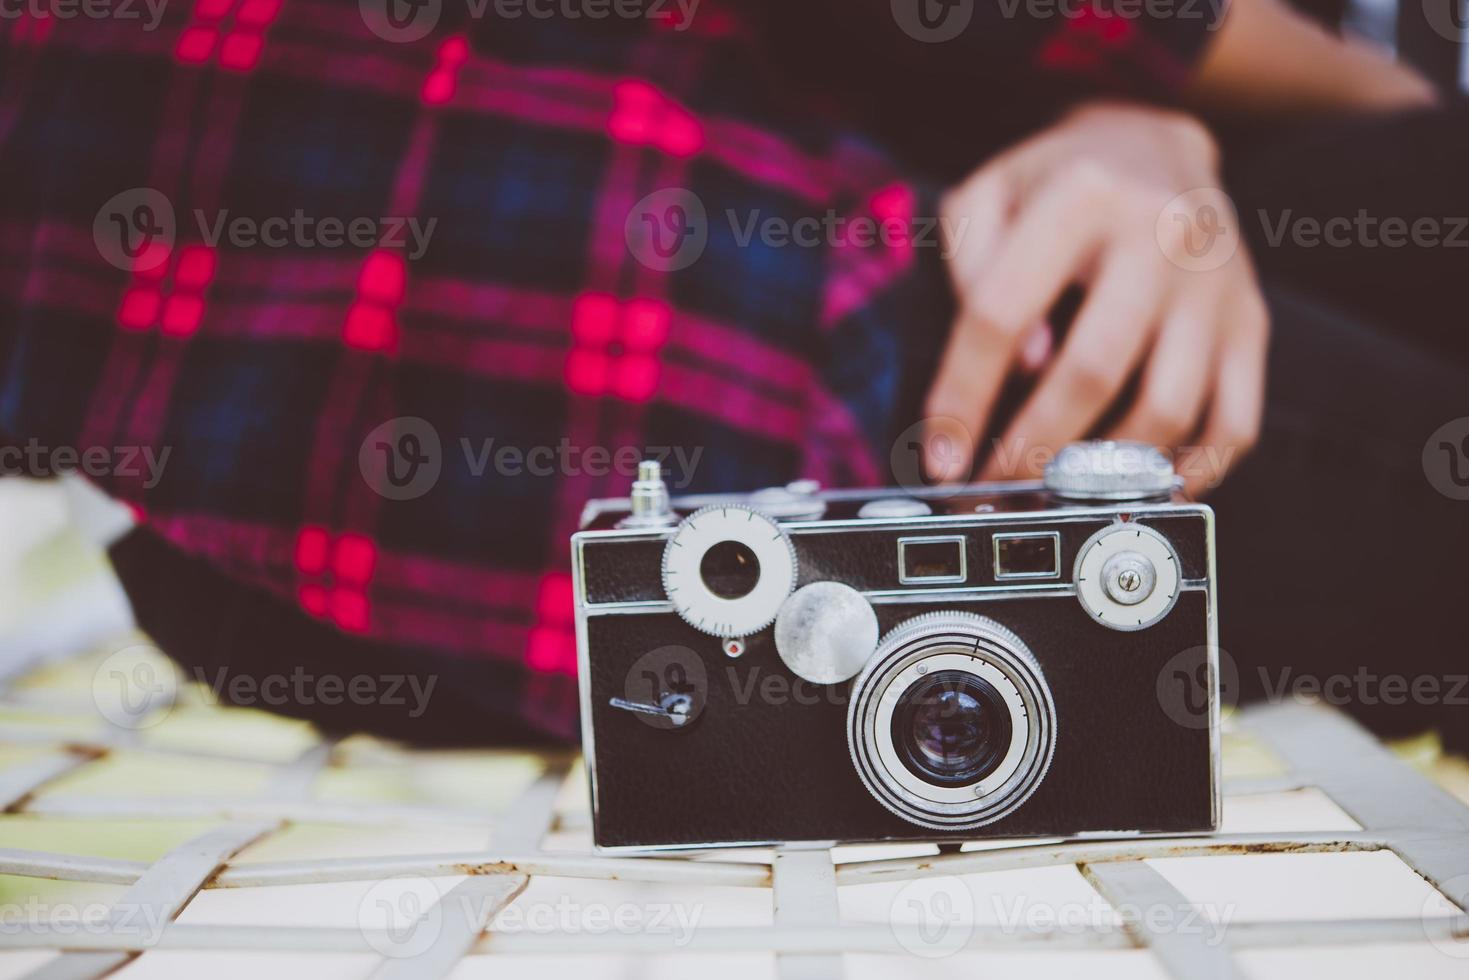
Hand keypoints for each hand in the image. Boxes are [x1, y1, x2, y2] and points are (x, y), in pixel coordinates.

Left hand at [924, 101, 1269, 495]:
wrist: (1158, 146)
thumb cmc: (1055, 183)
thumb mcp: (988, 195)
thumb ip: (974, 268)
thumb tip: (1022, 364)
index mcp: (1083, 195)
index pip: (1003, 314)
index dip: (962, 395)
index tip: (942, 457)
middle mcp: (1162, 235)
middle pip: (1093, 371)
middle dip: (1032, 447)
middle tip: (994, 486)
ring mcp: (1216, 284)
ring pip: (1167, 408)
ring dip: (1103, 470)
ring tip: (1056, 488)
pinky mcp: (1249, 322)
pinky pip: (1234, 420)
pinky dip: (1190, 471)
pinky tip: (1140, 489)